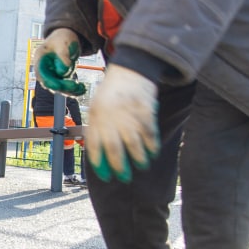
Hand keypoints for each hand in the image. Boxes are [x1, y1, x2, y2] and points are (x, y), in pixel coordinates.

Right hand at [35, 28, 86, 94]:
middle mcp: (44, 69)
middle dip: (63, 87)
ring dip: (70, 90)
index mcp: (40, 59)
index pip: (41, 74)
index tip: (59, 86)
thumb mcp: (63, 44)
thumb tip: (63, 72)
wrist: (67, 37)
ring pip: (59, 87)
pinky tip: (82, 89)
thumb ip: (62, 56)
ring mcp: (52, 74)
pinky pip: (66, 86)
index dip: (49, 81)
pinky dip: (74, 89)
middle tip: (75, 86)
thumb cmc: (62, 38)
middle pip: (50, 83)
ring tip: (82, 89)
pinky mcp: (60, 78)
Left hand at [85, 65, 158, 182]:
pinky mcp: (145, 112)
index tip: (105, 176)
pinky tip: (153, 152)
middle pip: (114, 149)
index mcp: (96, 118)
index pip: (95, 146)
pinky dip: (152, 146)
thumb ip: (97, 127)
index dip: (99, 164)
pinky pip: (149, 135)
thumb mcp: (97, 106)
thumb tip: (99, 153)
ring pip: (134, 145)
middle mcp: (110, 118)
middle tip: (124, 177)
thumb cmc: (112, 92)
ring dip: (139, 159)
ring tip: (142, 166)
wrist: (130, 70)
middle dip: (120, 167)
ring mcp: (128, 116)